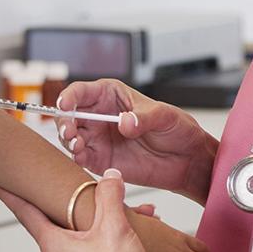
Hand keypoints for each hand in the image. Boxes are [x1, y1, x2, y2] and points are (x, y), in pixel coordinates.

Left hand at [0, 170, 171, 251]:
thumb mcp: (114, 227)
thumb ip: (110, 196)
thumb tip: (109, 177)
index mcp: (55, 245)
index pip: (24, 212)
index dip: (8, 194)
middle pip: (51, 217)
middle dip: (61, 195)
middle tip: (49, 179)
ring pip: (80, 226)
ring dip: (99, 211)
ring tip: (120, 201)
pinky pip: (97, 239)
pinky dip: (112, 226)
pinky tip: (134, 221)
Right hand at [57, 79, 217, 201]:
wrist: (186, 160)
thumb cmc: (177, 129)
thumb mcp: (165, 116)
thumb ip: (144, 118)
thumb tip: (124, 122)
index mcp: (111, 95)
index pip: (83, 91)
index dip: (70, 96)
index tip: (66, 104)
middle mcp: (100, 116)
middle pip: (70, 114)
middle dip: (65, 121)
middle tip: (71, 131)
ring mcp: (99, 138)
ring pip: (71, 136)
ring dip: (68, 139)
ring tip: (77, 143)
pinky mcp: (101, 159)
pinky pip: (81, 157)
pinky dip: (76, 156)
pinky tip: (81, 155)